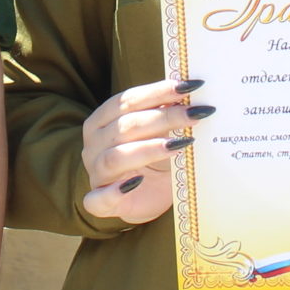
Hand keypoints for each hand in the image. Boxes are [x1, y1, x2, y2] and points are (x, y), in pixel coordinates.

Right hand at [78, 78, 206, 224]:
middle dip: (163, 117)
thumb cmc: (153, 161)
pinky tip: (137, 183)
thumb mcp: (161, 134)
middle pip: (125, 126)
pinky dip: (116, 191)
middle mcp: (93, 145)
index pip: (126, 101)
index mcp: (101, 121)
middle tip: (196, 114)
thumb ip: (166, 114)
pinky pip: (99, 198)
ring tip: (181, 144)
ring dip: (149, 149)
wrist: (147, 197)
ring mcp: (95, 174)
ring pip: (116, 157)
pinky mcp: (99, 203)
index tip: (188, 87)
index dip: (157, 92)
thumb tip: (192, 92)